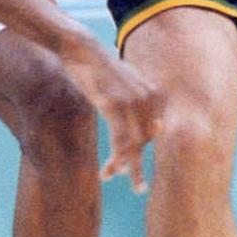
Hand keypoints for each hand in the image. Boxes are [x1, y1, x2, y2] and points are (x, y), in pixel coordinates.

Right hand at [61, 34, 163, 192]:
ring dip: (128, 167)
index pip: (154, 131)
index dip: (144, 151)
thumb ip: (139, 99)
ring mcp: (131, 102)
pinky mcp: (114, 106)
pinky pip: (120, 139)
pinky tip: (111, 171)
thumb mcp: (124, 81)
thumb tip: (153, 123)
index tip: (136, 166)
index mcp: (152, 93)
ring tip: (126, 184)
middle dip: (141, 165)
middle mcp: (147, 98)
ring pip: (135, 144)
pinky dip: (117, 157)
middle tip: (140, 188)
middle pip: (147, 141)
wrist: (81, 48)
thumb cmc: (100, 67)